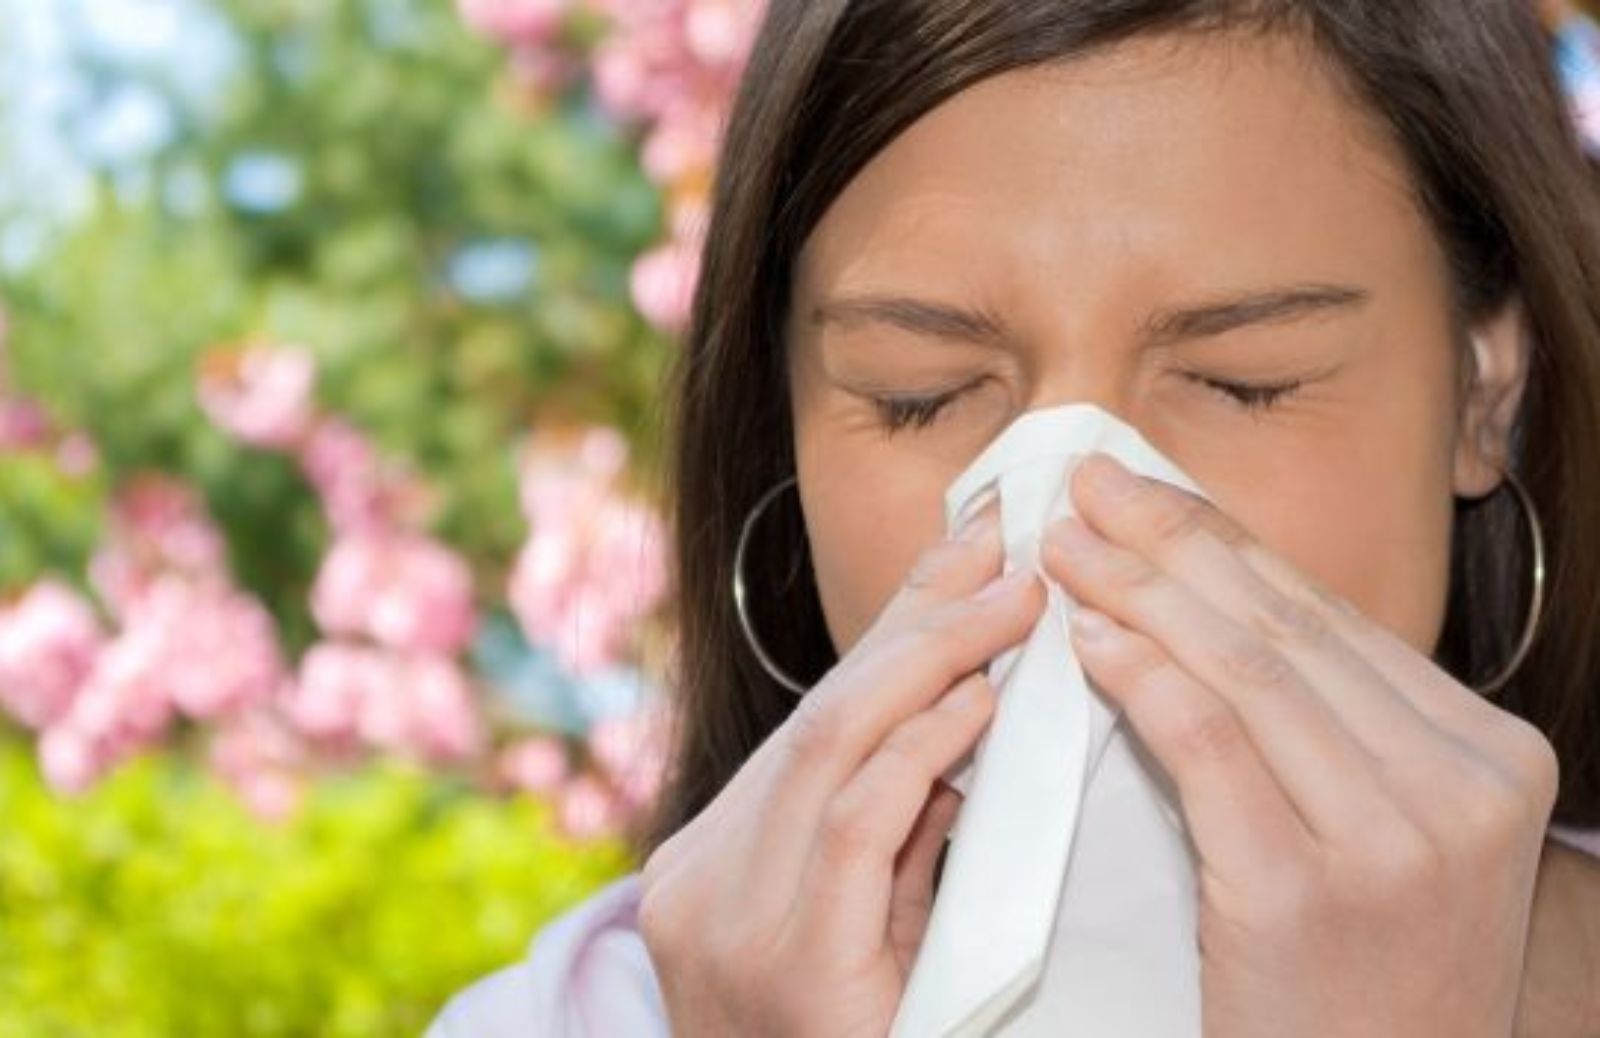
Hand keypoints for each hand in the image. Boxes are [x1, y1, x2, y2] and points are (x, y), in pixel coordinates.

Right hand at [637, 505, 1044, 1036]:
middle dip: (916, 619)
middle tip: (1000, 542)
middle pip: (822, 715)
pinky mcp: (787, 967)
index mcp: (715, 865)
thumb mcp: (866, 927)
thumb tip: (968, 716)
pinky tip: (980, 702)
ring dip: (931, 662)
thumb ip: (899, 832)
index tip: (966, 549)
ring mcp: (730, 923)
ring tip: (1012, 601)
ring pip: (831, 748)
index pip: (817, 721)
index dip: (894, 627)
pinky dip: (920, 751)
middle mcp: (703, 882)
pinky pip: (857, 826)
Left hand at [1041, 453, 1559, 1037]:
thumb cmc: (1363, 974)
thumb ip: (1333, 727)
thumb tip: (1210, 596)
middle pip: (1287, 626)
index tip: (1142, 490)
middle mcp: (1464, 786)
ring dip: (1140, 591)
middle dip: (1171, 541)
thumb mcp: (1392, 835)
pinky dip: (1141, 677)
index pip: (1332, 617)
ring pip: (1246, 669)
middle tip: (1086, 486)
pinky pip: (1208, 747)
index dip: (1224, 540)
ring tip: (1067, 548)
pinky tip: (1088, 638)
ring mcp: (1394, 842)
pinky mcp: (1306, 895)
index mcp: (1494, 755)